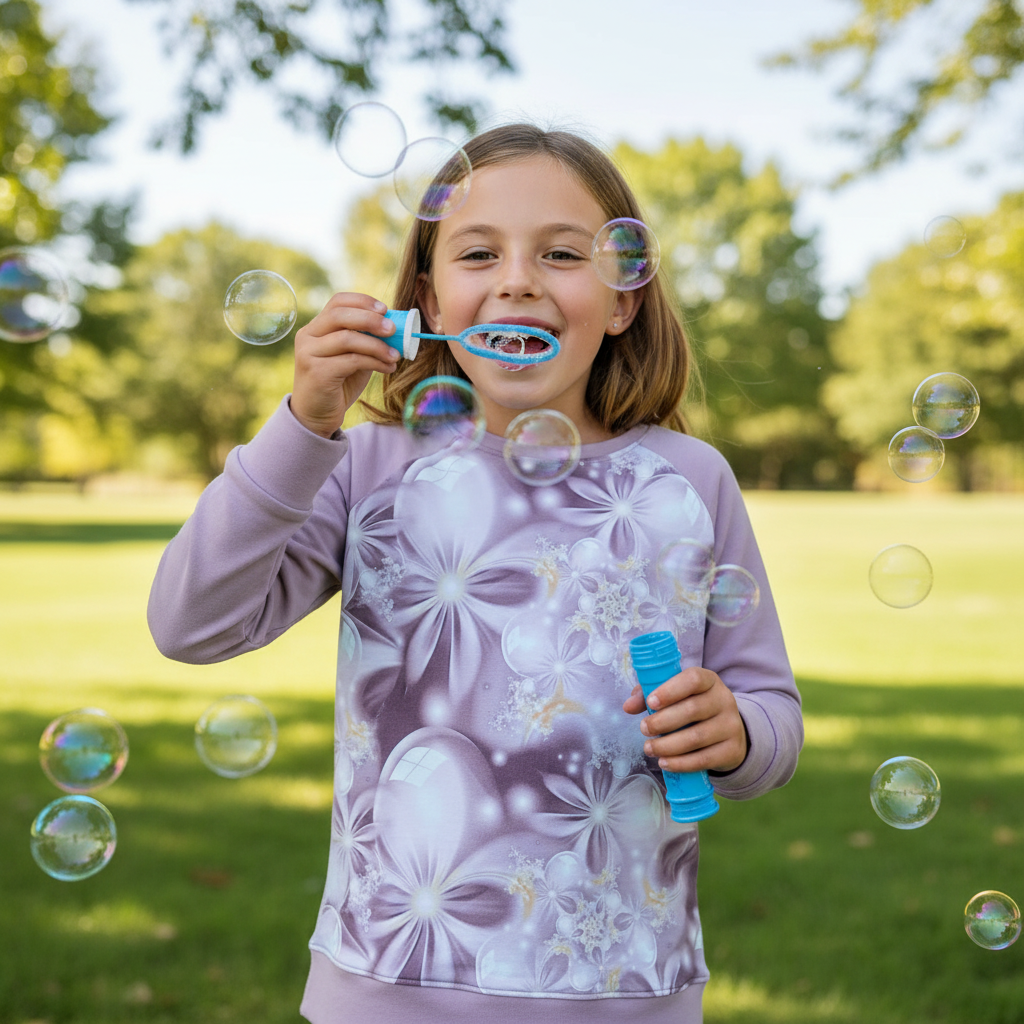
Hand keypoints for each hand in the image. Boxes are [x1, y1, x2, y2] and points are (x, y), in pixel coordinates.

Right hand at [291, 293, 398, 436]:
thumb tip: (395, 327)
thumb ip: (365, 340)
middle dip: (370, 320)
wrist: (316, 415)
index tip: (385, 309)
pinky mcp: (317, 372)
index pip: (337, 302)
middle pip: (340, 315)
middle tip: (393, 329)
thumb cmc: (338, 384)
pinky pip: (352, 360)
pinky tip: (388, 368)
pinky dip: (375, 362)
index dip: (363, 301)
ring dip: (377, 346)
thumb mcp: (352, 357)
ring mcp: (309, 353)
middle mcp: (308, 336)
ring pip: (347, 339)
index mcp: (315, 327)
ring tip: (395, 356)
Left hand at [622, 667, 747, 773]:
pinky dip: (681, 763)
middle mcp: (724, 700)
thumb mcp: (675, 696)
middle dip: (662, 721)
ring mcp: (731, 726)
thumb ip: (648, 696)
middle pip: (693, 710)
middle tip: (643, 729)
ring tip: (649, 748)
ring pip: (697, 737)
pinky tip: (665, 762)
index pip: (693, 679)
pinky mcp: (733, 750)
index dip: (670, 690)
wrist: (729, 733)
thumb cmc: (693, 709)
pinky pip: (705, 759)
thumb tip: (628, 706)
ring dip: (668, 745)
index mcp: (709, 680)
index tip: (651, 702)